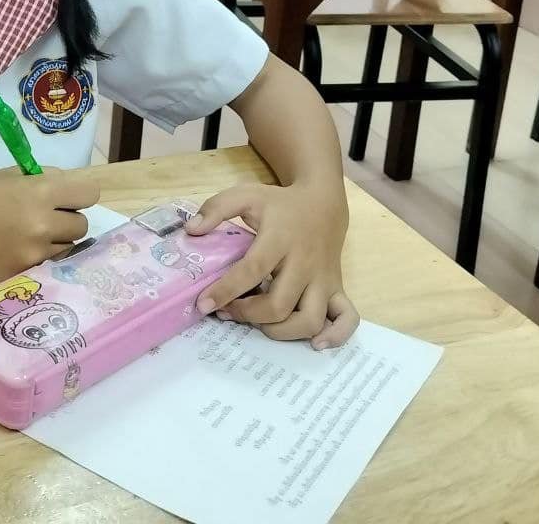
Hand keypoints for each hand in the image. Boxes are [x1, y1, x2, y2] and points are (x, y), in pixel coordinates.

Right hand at [0, 168, 99, 283]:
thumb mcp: (9, 176)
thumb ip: (43, 179)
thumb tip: (69, 188)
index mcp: (40, 192)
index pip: (89, 194)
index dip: (80, 195)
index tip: (69, 197)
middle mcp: (43, 224)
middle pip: (82, 224)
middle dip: (68, 219)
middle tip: (46, 217)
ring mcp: (35, 254)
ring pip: (69, 248)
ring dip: (58, 241)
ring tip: (32, 236)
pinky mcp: (24, 275)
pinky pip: (50, 266)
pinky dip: (42, 258)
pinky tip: (22, 250)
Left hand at [186, 180, 357, 349]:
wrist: (323, 203)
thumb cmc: (279, 204)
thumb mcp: (246, 195)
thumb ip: (217, 208)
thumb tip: (191, 230)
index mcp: (280, 239)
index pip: (252, 270)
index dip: (226, 290)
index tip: (204, 304)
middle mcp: (304, 263)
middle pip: (279, 304)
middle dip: (248, 315)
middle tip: (228, 312)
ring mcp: (324, 279)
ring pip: (309, 319)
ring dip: (281, 331)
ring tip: (259, 324)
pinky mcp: (338, 289)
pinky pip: (347, 318)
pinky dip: (335, 336)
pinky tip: (315, 344)